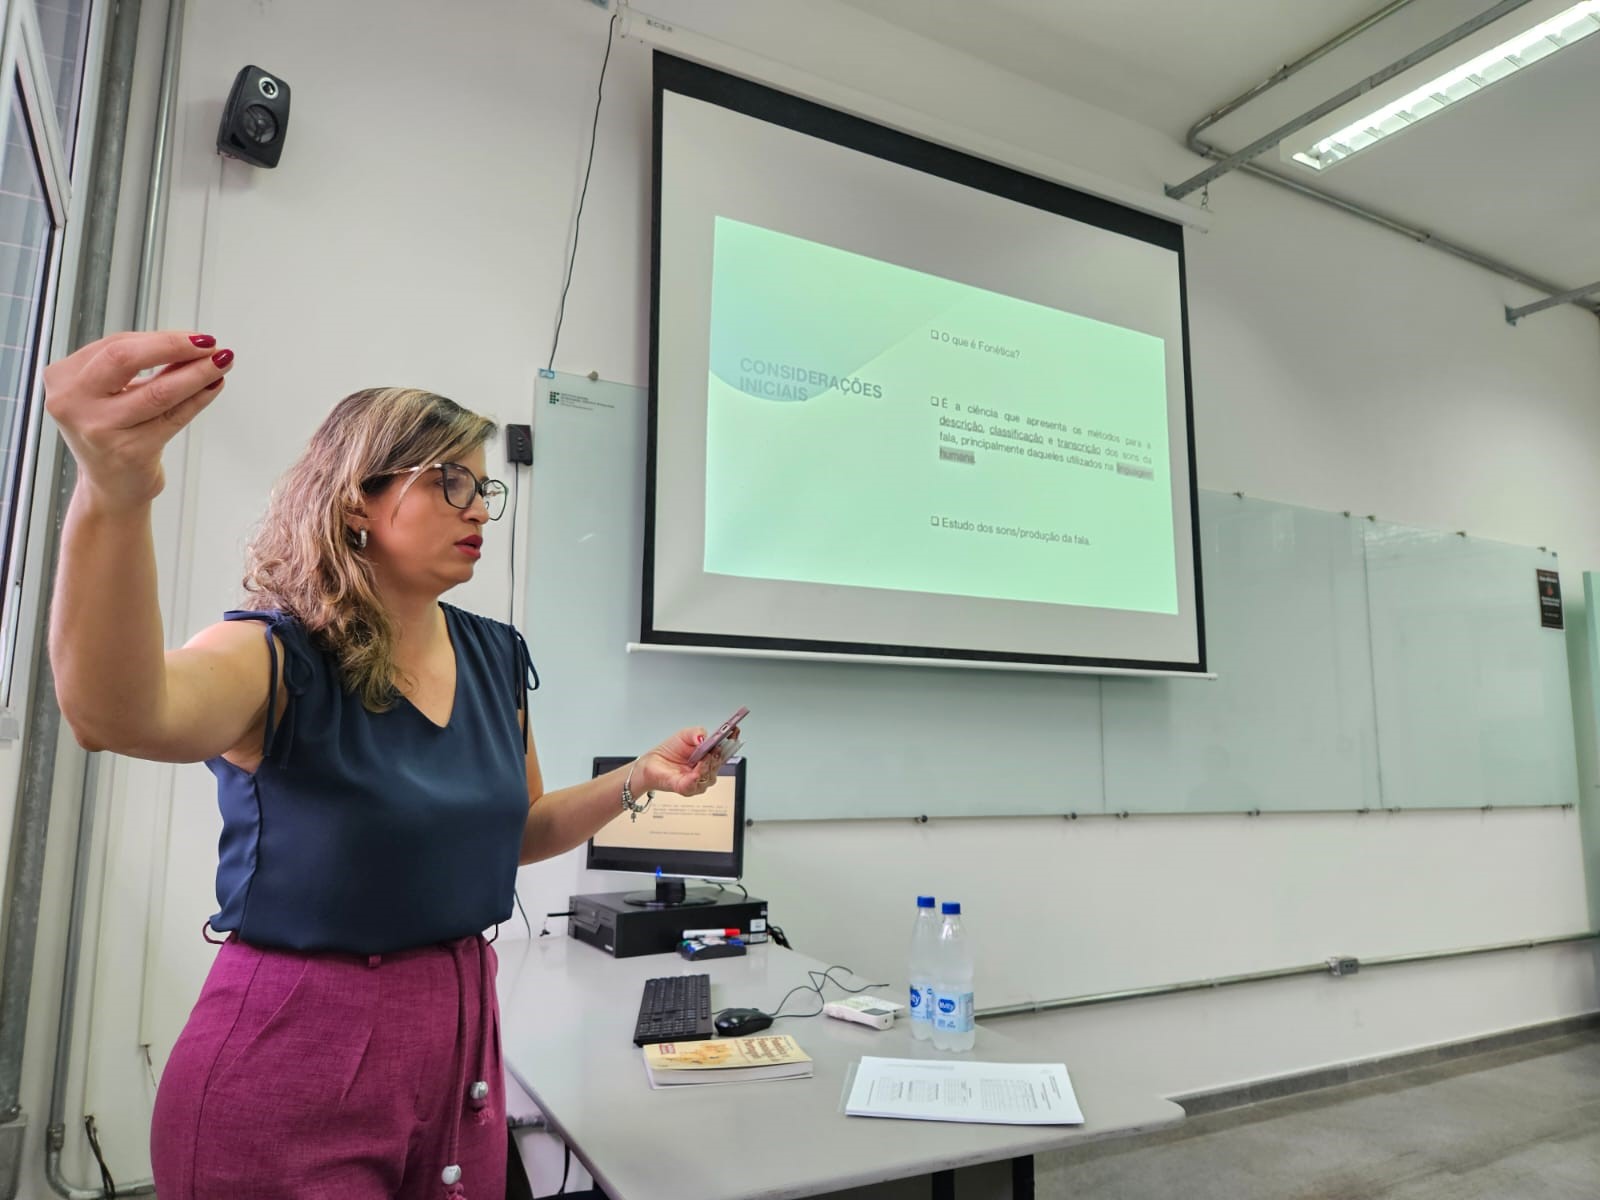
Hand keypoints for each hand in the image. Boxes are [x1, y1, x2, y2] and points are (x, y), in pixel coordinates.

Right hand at [44, 330, 234, 505]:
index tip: (196, 336)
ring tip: (222, 362)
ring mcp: (99, 429)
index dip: (161, 338)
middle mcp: (72, 402)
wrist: (110, 487)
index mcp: (63, 378)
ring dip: (196, 373)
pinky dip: (198, 398)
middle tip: (210, 343)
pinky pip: (173, 417)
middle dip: (174, 347)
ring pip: (157, 391)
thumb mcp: (114, 393)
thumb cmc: (113, 432)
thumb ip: (143, 367)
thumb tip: (194, 344)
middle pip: (125, 359)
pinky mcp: (129, 452)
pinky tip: (214, 386)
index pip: (116, 345)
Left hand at [636, 724, 741, 795]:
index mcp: (709, 755)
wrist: (652, 763)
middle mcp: (706, 769)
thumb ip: (697, 733)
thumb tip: (704, 738)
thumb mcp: (685, 735)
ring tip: (703, 758)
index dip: (732, 740)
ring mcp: (698, 780)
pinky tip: (695, 771)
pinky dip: (696, 778)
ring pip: (710, 776)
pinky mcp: (687, 788)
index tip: (735, 731)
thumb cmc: (669, 751)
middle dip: (718, 755)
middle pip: (719, 763)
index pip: (725, 749)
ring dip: (707, 766)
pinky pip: (695, 785)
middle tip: (716, 747)